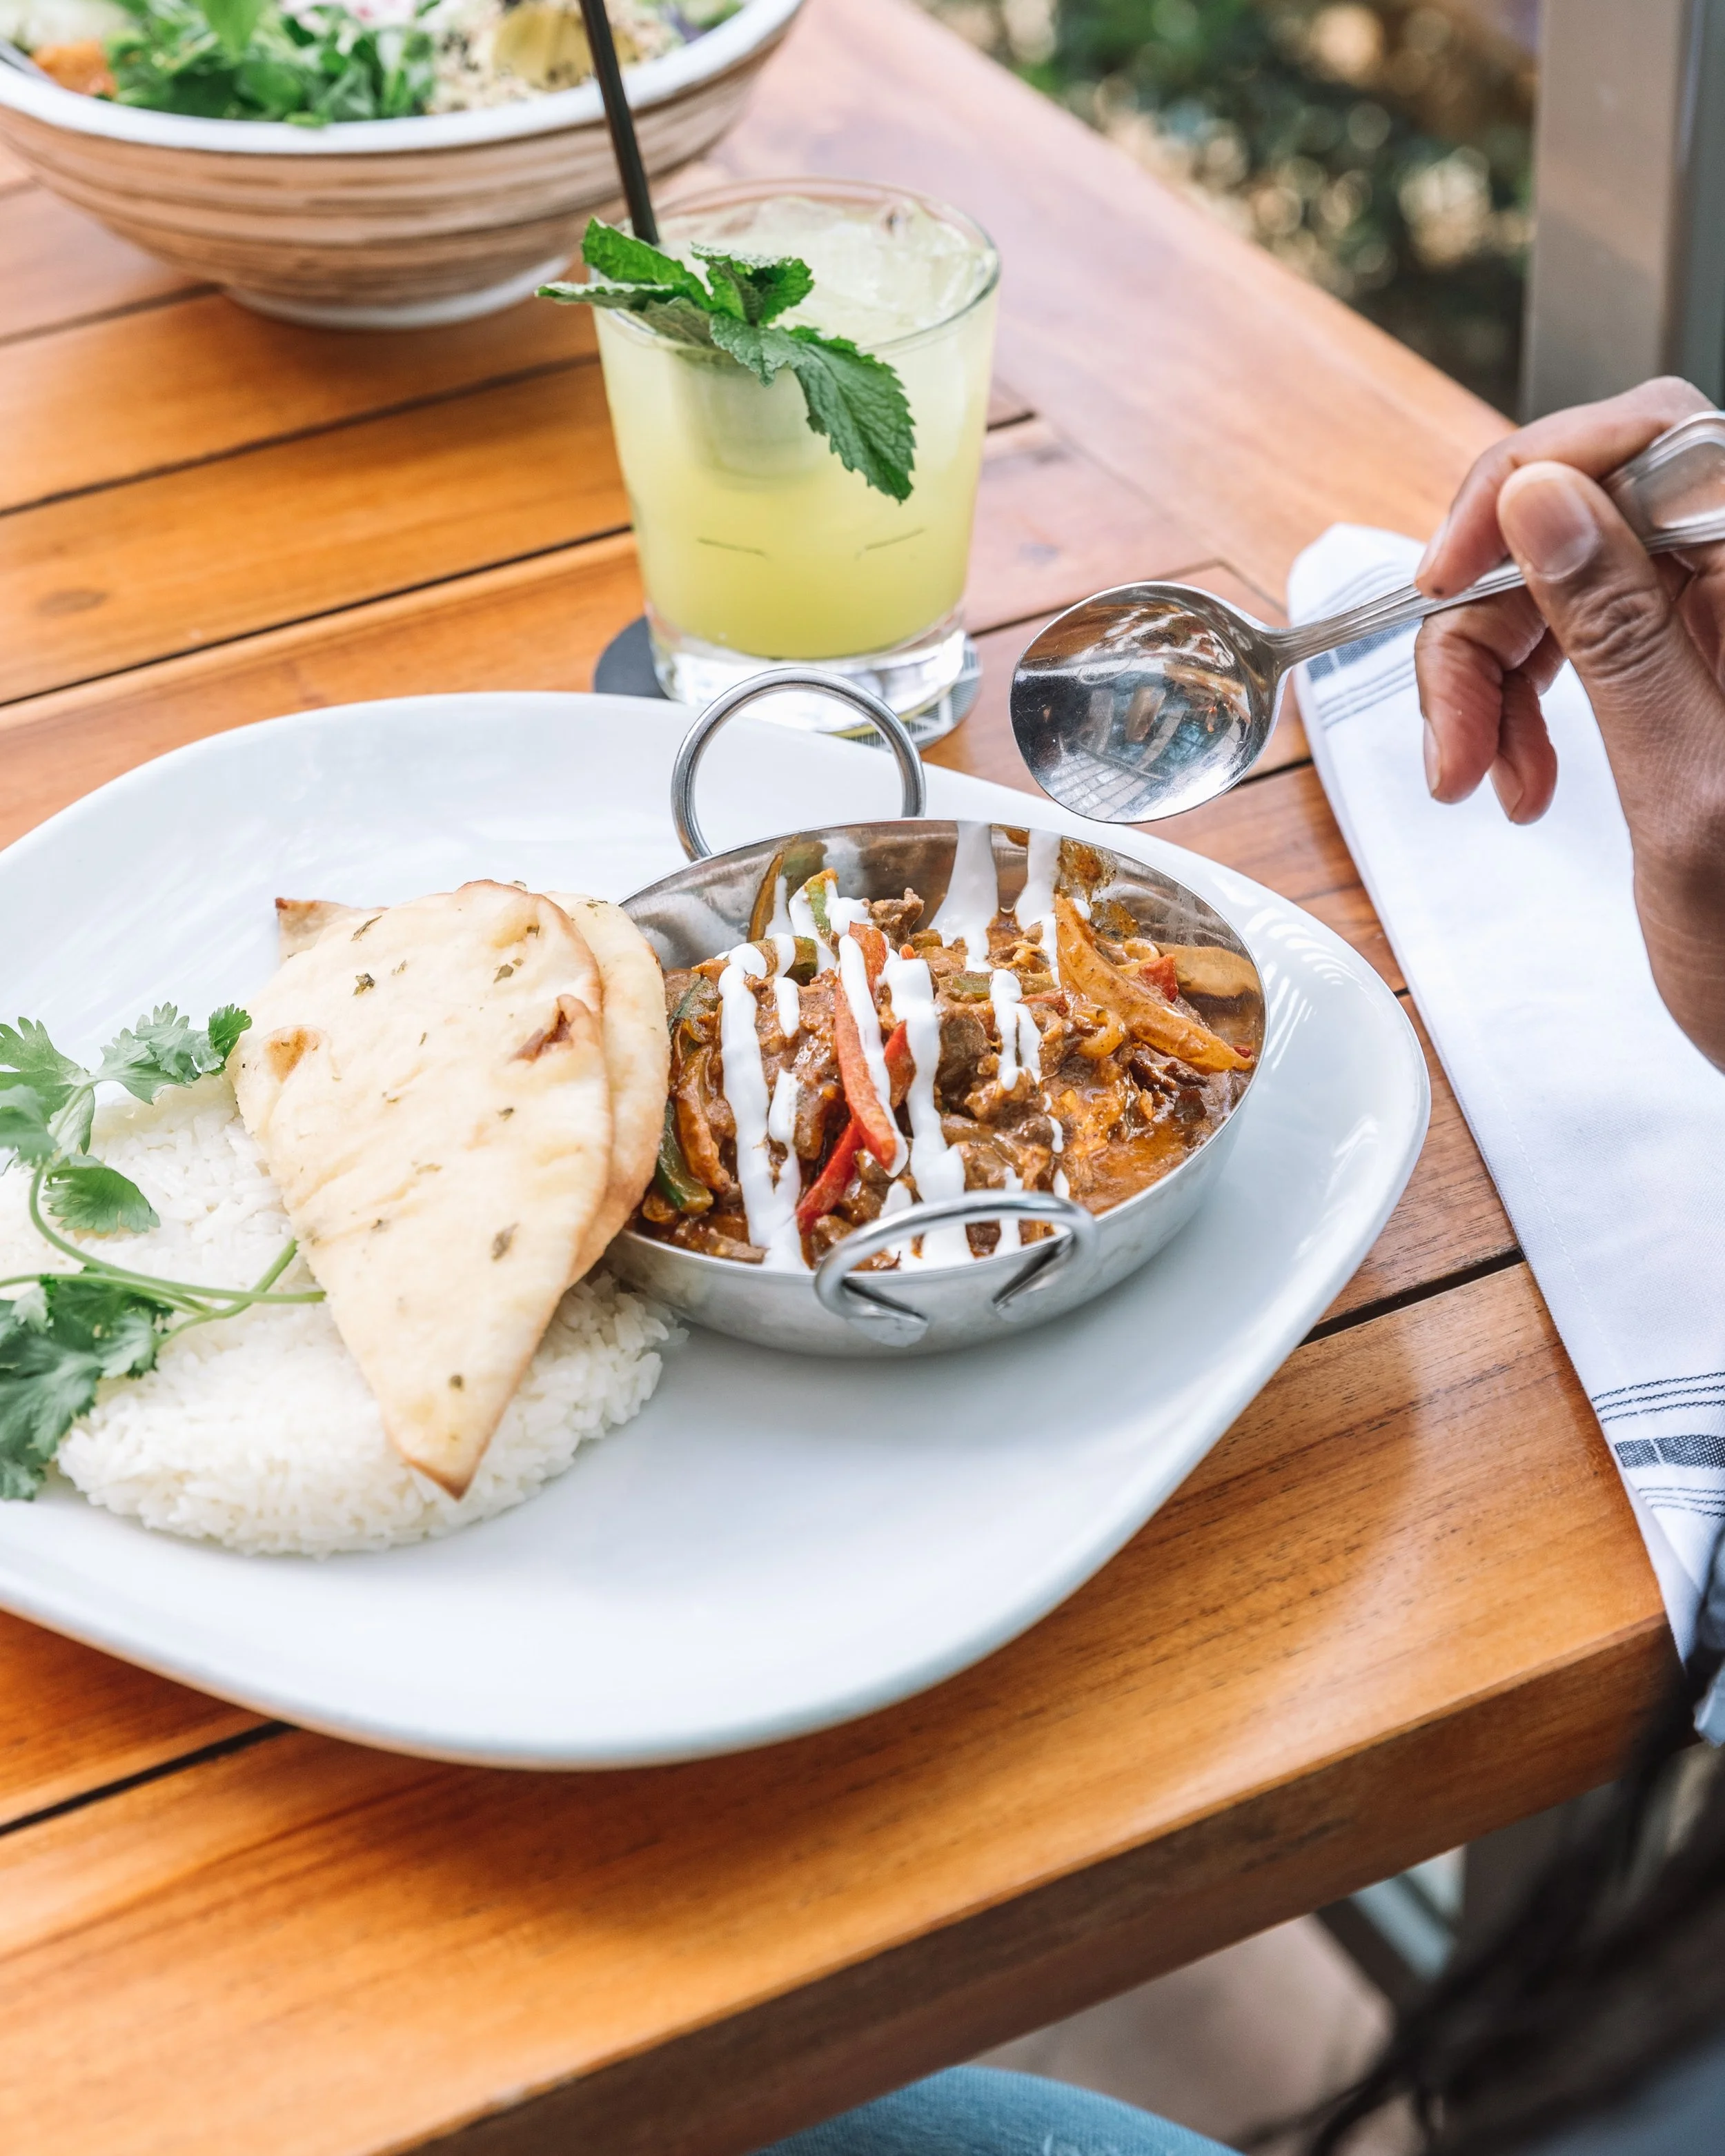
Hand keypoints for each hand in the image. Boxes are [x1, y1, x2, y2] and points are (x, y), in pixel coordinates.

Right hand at [1414, 376, 1724, 1068]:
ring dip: (1493, 673)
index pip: (1654, 439)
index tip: (1443, 575)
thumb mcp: (1689, 795)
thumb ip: (1620, 634)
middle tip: (1447, 738)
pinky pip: (1585, 642)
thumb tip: (1543, 496)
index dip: (1531, 482)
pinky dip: (1526, 703)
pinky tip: (1519, 781)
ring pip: (1568, 580)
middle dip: (1490, 612)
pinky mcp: (1699, 669)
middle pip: (1591, 512)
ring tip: (1477, 782)